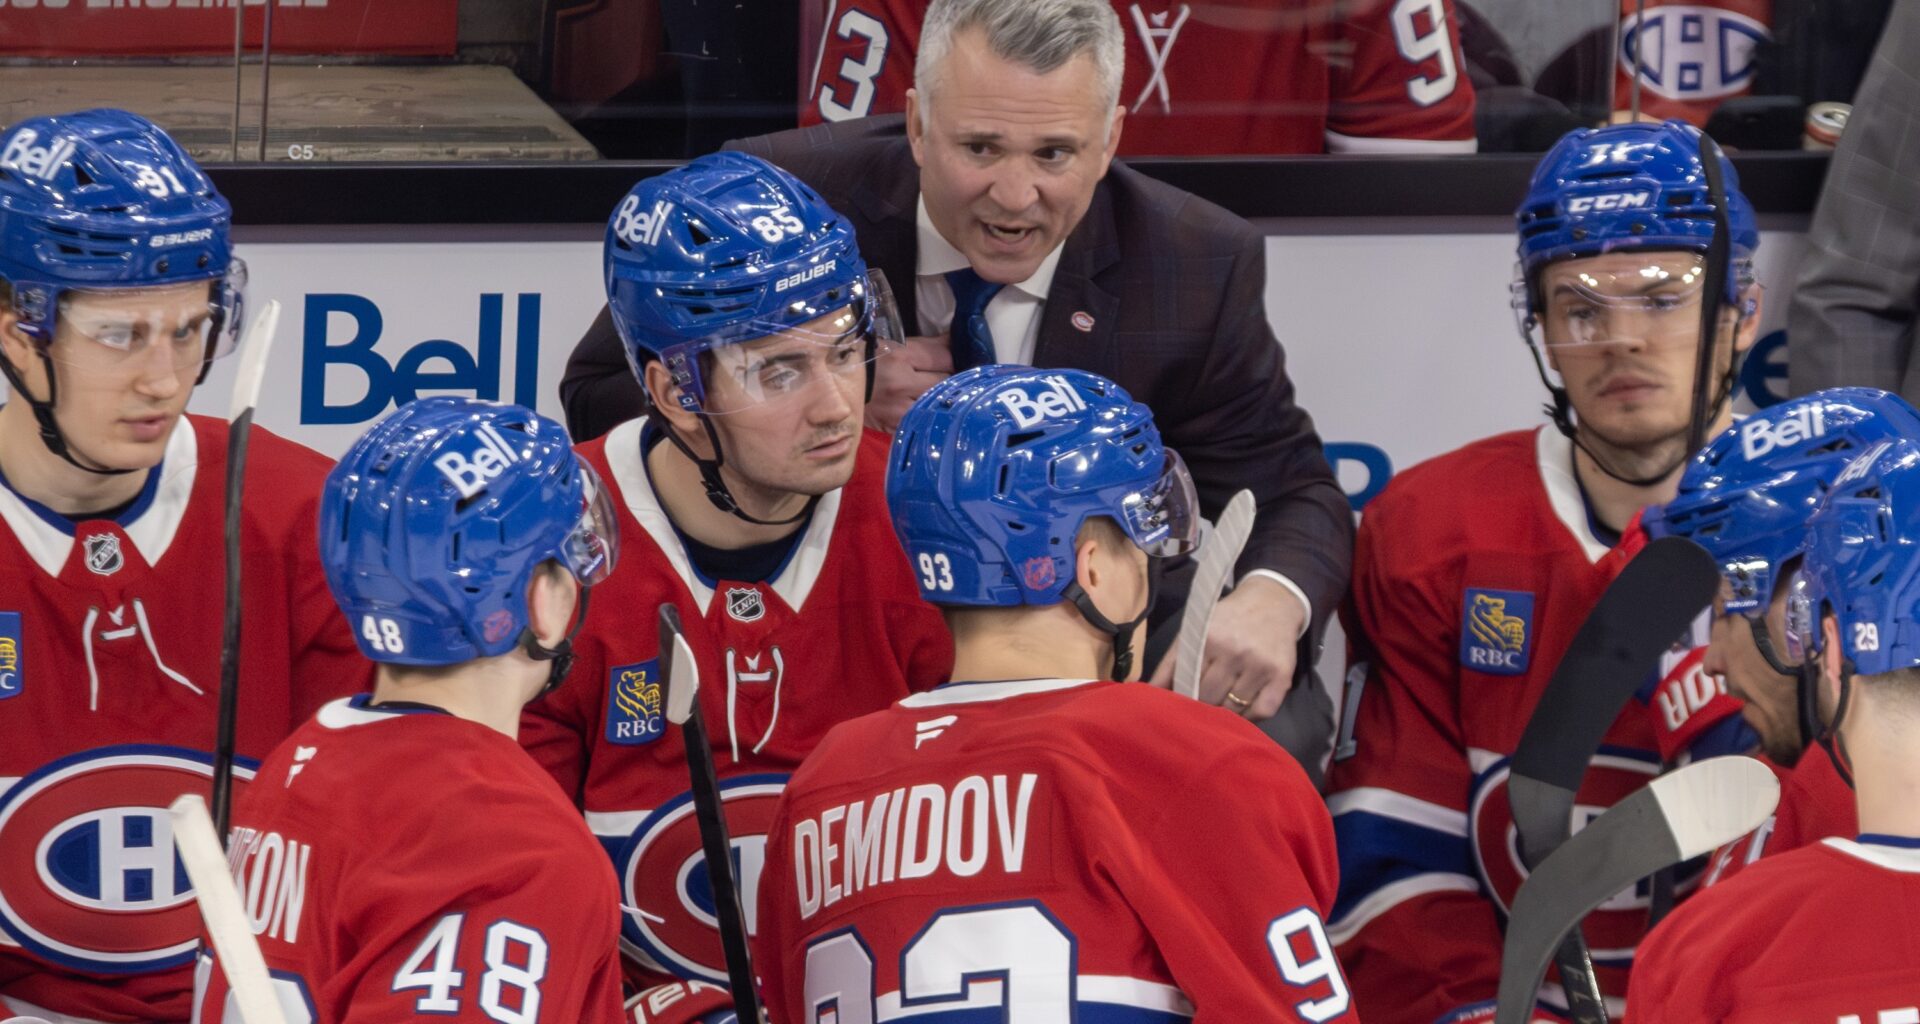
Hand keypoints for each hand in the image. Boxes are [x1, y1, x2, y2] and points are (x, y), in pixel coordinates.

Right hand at [865, 335, 953, 433]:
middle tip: (944, 376)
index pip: (946, 358)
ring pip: (937, 404)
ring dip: (940, 399)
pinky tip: (925, 410)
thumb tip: (956, 340)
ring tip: (936, 394)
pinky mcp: (894, 427)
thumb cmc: (869, 360)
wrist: (836, 384)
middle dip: (949, 379)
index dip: (953, 358)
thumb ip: (929, 345)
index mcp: (900, 357)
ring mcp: (898, 410)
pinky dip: (927, 416)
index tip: (951, 360)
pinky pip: (922, 422)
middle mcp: (901, 384)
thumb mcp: (896, 345)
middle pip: (946, 383)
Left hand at [1150, 574, 1304, 719]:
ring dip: (1224, 716)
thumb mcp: (1195, 631)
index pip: (1187, 683)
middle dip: (1201, 707)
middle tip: (1199, 711)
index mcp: (1209, 639)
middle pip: (1209, 698)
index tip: (1177, 710)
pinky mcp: (1282, 676)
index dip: (1181, 700)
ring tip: (1219, 711)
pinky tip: (1243, 711)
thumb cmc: (1227, 620)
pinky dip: (1250, 718)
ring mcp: (1260, 665)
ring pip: (1234, 709)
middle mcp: (1235, 652)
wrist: (1273, 602)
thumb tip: (1146, 692)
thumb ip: (1171, 663)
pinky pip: (1262, 711)